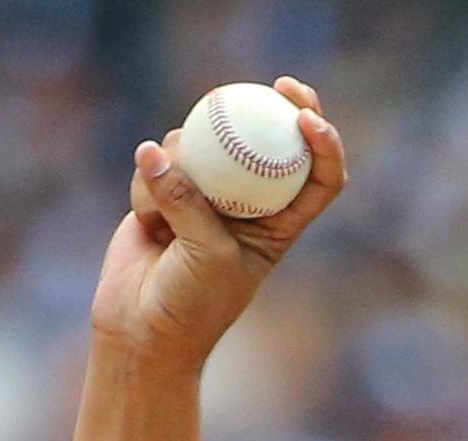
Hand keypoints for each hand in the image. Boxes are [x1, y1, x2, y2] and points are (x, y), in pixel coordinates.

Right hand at [90, 75, 347, 367]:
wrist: (142, 328)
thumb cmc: (191, 304)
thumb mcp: (204, 255)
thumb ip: (186, 202)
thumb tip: (154, 150)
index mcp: (281, 225)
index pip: (320, 179)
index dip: (325, 144)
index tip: (307, 118)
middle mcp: (250, 204)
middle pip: (272, 143)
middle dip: (279, 107)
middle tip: (275, 85)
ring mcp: (207, 194)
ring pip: (200, 148)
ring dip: (181, 165)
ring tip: (166, 216)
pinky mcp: (165, 191)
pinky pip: (156, 166)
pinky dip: (146, 188)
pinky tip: (145, 224)